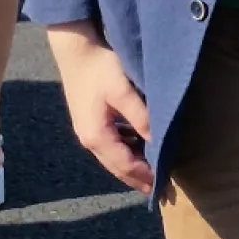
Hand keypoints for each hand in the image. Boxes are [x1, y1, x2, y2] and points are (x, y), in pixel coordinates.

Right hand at [46, 24, 152, 194]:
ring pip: (112, 157)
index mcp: (97, 136)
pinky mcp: (87, 120)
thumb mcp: (123, 91)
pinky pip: (109, 144)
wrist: (74, 48)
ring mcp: (86, 130)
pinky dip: (124, 151)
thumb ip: (140, 118)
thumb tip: (158, 142)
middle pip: (116, 167)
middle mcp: (88, 139)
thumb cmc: (99, 67)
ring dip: (131, 166)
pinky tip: (137, 146)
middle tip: (159, 190)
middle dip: (138, 179)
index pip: (125, 166)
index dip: (145, 178)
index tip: (164, 188)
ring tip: (151, 172)